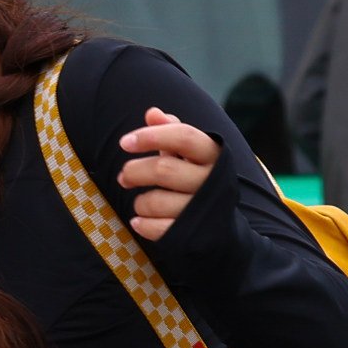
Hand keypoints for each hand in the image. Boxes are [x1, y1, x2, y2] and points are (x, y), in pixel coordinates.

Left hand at [119, 108, 219, 239]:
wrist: (223, 225)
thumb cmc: (198, 178)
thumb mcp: (190, 153)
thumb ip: (171, 132)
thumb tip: (152, 113)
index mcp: (213, 155)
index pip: (183, 136)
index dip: (151, 136)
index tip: (124, 143)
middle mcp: (212, 181)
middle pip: (163, 170)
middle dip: (134, 172)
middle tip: (124, 176)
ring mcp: (204, 210)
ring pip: (155, 201)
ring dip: (139, 202)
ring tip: (140, 202)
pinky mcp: (194, 234)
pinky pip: (158, 229)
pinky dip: (143, 224)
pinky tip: (140, 221)